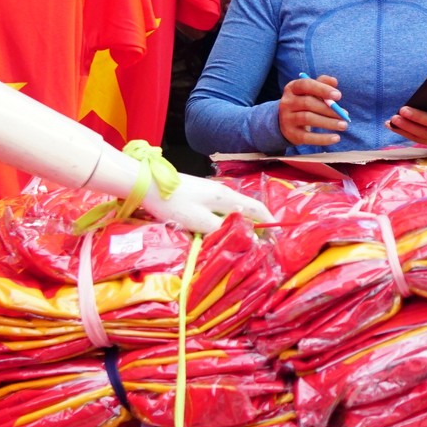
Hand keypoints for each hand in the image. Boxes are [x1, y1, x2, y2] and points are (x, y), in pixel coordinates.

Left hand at [141, 174, 273, 233]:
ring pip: (234, 209)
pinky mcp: (201, 194)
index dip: (269, 221)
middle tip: (261, 242)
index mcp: (226, 198)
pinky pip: (222, 209)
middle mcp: (223, 192)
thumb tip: (243, 237)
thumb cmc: (175, 203)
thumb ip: (222, 230)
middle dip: (257, 224)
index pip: (256, 208)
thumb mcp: (199, 222)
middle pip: (247, 209)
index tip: (277, 235)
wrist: (149, 184)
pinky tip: (222, 229)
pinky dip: (229, 220)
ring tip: (243, 239)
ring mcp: (212, 192)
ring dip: (242, 223)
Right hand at [279, 75, 347, 147]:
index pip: (306, 85)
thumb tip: (334, 81)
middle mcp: (287, 102)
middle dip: (329, 109)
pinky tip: (336, 138)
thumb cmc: (304, 103)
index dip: (322, 89)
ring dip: (328, 122)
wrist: (286, 123)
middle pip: (308, 103)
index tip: (339, 96)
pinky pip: (307, 137)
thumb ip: (322, 84)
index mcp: (292, 88)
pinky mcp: (291, 134)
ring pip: (308, 118)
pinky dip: (323, 138)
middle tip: (345, 114)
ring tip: (343, 125)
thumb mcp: (310, 91)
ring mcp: (287, 118)